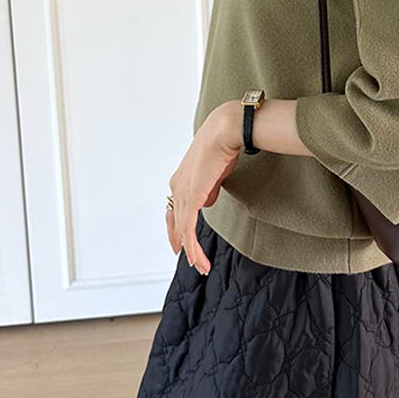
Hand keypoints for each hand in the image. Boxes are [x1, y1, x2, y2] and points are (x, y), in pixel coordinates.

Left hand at [166, 103, 241, 274]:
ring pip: (182, 230)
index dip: (177, 227)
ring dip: (192, 251)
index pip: (175, 209)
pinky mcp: (191, 199)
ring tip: (200, 266)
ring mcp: (182, 193)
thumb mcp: (214, 171)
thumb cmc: (223, 144)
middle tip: (190, 260)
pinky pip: (189, 230)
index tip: (182, 241)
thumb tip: (208, 200)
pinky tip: (198, 258)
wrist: (224, 132)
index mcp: (181, 179)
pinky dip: (193, 247)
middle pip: (174, 222)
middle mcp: (177, 187)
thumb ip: (209, 187)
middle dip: (180, 242)